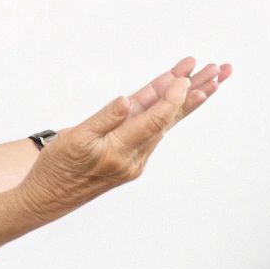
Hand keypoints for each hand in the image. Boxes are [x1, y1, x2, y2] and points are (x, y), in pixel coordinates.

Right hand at [19, 58, 229, 213]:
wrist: (49, 197)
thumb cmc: (57, 167)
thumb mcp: (74, 138)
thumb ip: (104, 118)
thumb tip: (127, 101)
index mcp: (120, 151)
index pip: (155, 120)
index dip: (172, 97)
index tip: (186, 76)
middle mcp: (135, 156)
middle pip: (170, 118)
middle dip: (196, 93)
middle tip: (220, 71)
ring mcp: (135, 157)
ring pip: (165, 121)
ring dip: (186, 98)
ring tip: (210, 77)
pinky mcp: (130, 155)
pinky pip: (153, 126)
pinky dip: (167, 107)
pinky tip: (179, 93)